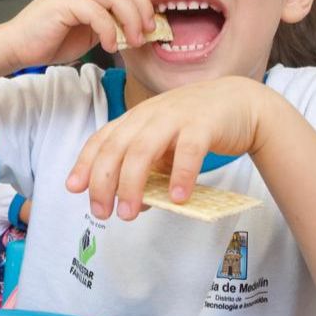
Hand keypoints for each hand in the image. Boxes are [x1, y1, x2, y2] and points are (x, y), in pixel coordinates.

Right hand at [3, 0, 155, 68]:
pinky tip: (109, 46)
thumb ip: (111, 22)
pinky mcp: (63, 2)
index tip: (152, 25)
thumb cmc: (52, 39)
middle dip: (142, 10)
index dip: (144, 2)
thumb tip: (140, 27)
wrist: (18, 47)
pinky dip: (109, 31)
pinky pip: (97, 13)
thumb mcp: (91, 30)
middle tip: (147, 33)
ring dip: (129, 21)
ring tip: (132, 42)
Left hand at [66, 77, 272, 220]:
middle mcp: (151, 115)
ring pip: (144, 150)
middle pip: (117, 148)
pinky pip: (189, 151)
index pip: (103, 139)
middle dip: (104, 181)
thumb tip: (134, 203)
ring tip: (130, 213)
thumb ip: (149, 170)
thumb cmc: (199, 127)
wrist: (242, 103)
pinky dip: (181, 175)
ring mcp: (176, 117)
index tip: (74, 188)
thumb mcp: (166, 146)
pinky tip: (178, 199)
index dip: (86, 162)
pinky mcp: (204, 124)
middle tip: (102, 212)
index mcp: (138, 118)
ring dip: (133, 184)